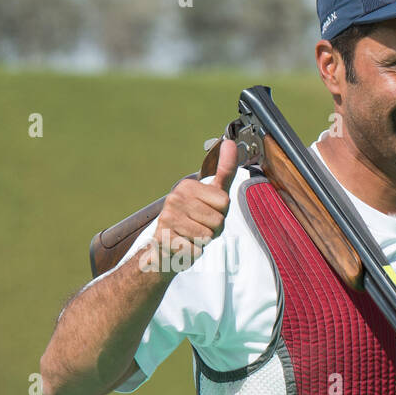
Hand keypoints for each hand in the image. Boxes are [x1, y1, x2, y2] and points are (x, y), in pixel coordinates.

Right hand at [149, 138, 237, 272]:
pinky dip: (193, 252)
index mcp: (188, 186)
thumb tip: (231, 142)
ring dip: (202, 241)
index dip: (220, 214)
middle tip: (198, 228)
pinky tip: (182, 246)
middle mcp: (175, 198)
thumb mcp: (211, 195)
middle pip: (218, 220)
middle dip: (213, 229)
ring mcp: (168, 217)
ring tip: (190, 236)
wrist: (165, 249)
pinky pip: (196, 249)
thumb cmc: (193, 221)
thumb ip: (224, 171)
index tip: (206, 214)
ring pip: (207, 235)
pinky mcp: (164, 238)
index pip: (224, 202)